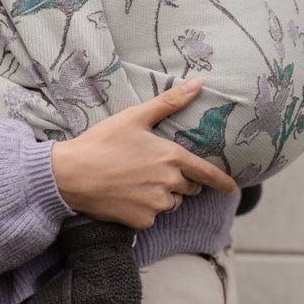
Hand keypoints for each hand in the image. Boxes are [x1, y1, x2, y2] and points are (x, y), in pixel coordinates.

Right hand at [50, 78, 237, 228]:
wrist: (71, 174)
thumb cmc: (102, 142)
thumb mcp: (135, 117)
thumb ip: (170, 102)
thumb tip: (198, 83)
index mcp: (172, 157)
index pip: (207, 173)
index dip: (221, 181)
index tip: (232, 187)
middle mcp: (169, 183)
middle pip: (188, 188)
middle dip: (178, 180)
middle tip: (151, 168)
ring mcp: (156, 205)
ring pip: (171, 202)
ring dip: (163, 195)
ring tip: (135, 181)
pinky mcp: (142, 221)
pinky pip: (152, 216)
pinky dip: (144, 208)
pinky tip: (126, 195)